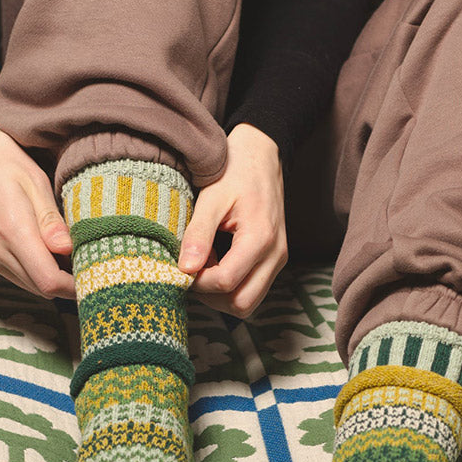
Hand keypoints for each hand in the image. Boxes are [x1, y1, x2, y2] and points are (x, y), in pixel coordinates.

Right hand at [0, 117, 75, 300]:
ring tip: (68, 255)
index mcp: (11, 229)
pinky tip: (44, 251)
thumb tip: (69, 250)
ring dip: (49, 278)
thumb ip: (50, 220)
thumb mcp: (32, 180)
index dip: (73, 285)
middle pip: (39, 288)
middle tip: (87, 263)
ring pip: (26, 284)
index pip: (47, 280)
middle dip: (66, 283)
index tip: (94, 273)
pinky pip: (12, 274)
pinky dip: (32, 270)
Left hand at [178, 123, 286, 318]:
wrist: (261, 157)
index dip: (198, 282)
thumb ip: (198, 234)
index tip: (183, 265)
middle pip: (242, 304)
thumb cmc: (235, 172)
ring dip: (222, 294)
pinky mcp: (275, 261)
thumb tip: (185, 270)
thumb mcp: (211, 198)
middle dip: (212, 296)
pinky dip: (232, 286)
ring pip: (248, 303)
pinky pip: (252, 289)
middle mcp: (276, 255)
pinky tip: (217, 262)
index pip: (226, 282)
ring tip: (205, 264)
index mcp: (261, 238)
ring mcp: (278, 260)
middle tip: (193, 271)